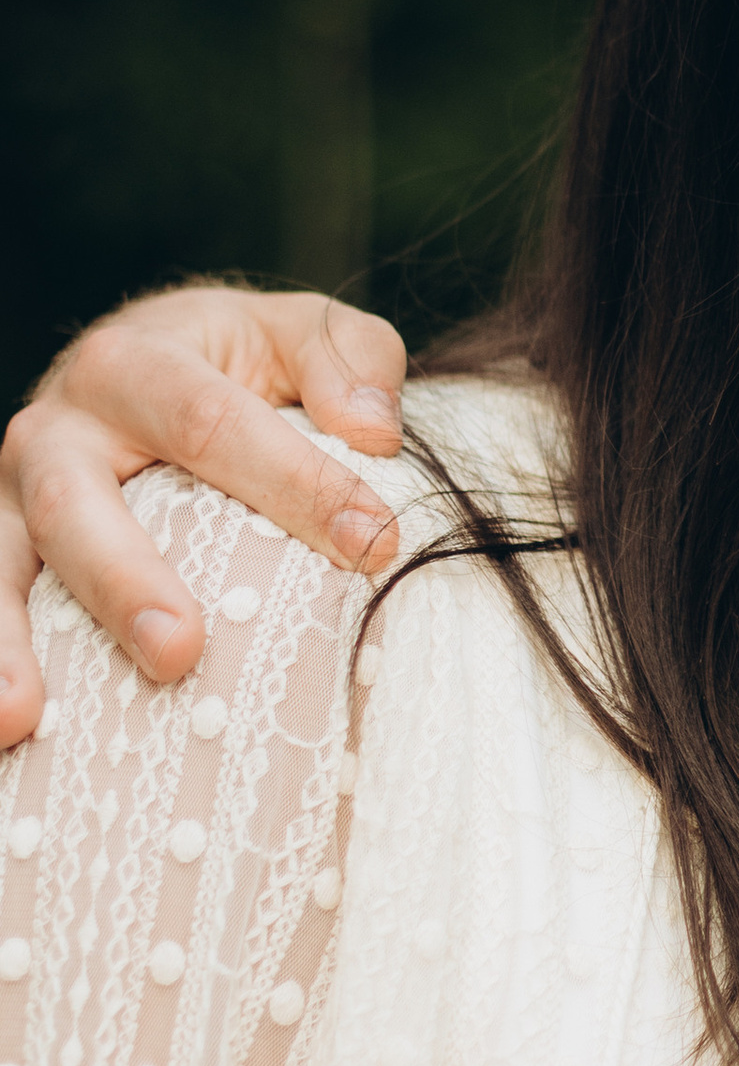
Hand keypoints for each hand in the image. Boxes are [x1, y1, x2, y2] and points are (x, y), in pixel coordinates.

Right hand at [0, 289, 409, 743]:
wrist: (147, 357)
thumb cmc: (241, 362)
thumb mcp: (301, 334)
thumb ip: (349, 361)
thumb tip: (374, 435)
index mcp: (137, 362)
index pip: (212, 425)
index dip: (295, 485)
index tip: (374, 546)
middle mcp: (56, 427)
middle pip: (77, 502)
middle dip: (125, 581)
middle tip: (180, 651)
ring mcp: (12, 497)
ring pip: (2, 566)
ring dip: (10, 644)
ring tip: (22, 717)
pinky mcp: (0, 550)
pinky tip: (7, 732)